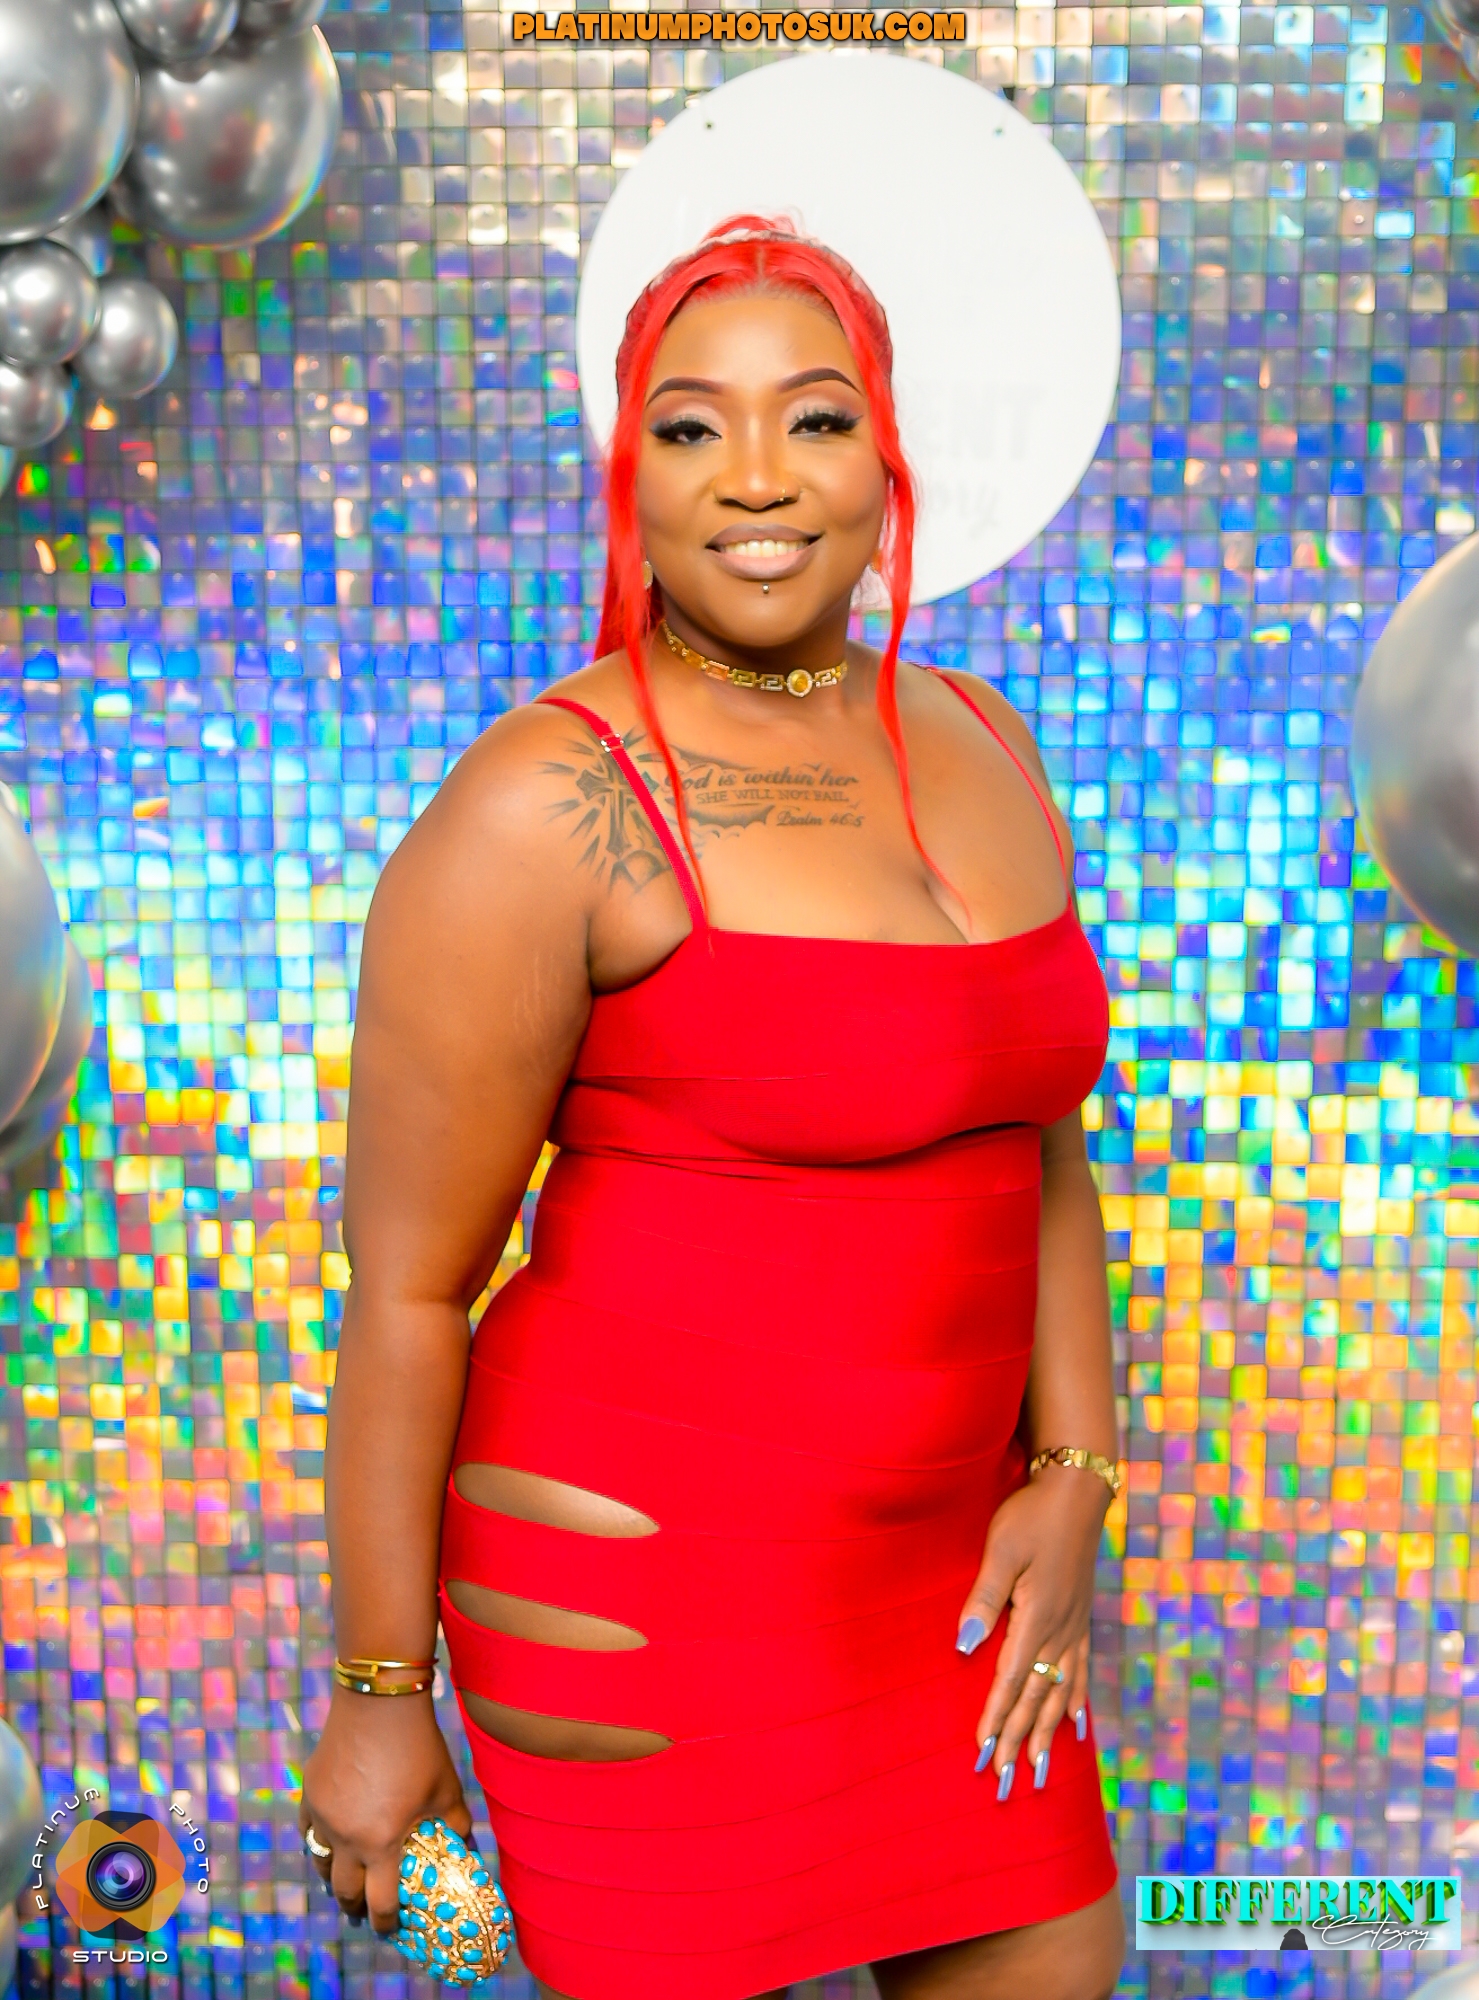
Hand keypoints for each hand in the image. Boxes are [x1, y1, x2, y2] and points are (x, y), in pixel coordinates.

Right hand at [298, 1691, 472, 1935]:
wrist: (379, 1702)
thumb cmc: (419, 1747)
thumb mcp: (446, 1789)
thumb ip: (457, 1825)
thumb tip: (469, 1849)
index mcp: (381, 1843)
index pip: (380, 1902)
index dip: (385, 1921)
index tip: (390, 1928)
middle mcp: (346, 1838)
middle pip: (344, 1891)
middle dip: (354, 1906)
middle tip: (362, 1912)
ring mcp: (323, 1816)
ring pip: (321, 1863)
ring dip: (333, 1877)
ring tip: (344, 1882)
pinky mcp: (310, 1793)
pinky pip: (308, 1830)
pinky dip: (318, 1841)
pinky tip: (327, 1841)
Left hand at [955, 1469, 1109, 1792]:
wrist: (1076, 1491)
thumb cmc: (1031, 1516)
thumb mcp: (1001, 1551)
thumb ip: (983, 1598)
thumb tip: (965, 1645)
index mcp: (1036, 1617)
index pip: (1010, 1680)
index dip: (995, 1718)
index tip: (982, 1752)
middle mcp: (1059, 1631)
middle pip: (1036, 1697)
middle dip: (1019, 1739)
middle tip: (1005, 1781)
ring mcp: (1074, 1626)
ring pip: (1060, 1692)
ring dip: (1046, 1731)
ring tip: (1039, 1769)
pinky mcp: (1080, 1617)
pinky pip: (1080, 1671)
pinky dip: (1076, 1702)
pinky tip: (1077, 1724)